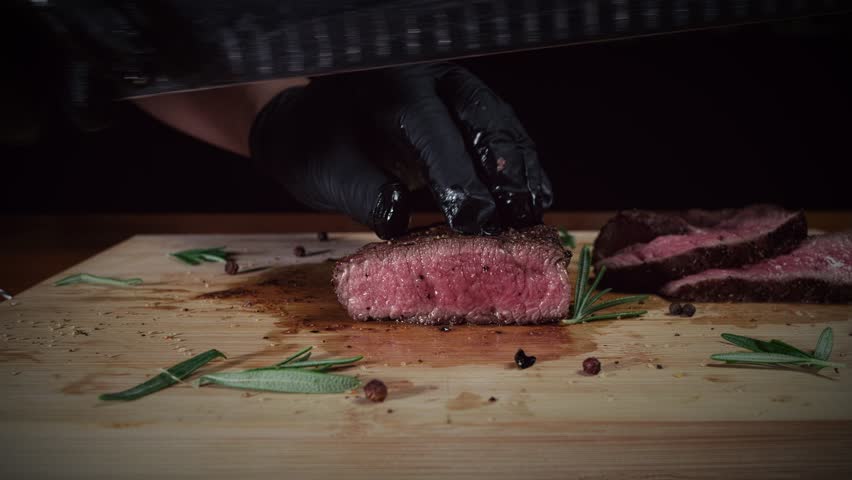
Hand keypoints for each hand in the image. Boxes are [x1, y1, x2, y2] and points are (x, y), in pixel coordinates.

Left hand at [249, 63, 551, 238]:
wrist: (314, 125)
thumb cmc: (317, 148)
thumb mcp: (326, 171)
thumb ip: (362, 191)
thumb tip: (397, 218)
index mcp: (390, 87)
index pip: (431, 128)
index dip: (455, 174)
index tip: (473, 217)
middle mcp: (429, 80)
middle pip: (479, 116)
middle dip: (503, 168)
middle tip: (518, 213)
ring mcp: (453, 91)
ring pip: (499, 122)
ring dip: (520, 169)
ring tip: (533, 211)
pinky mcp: (467, 111)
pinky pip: (502, 132)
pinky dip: (520, 165)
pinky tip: (534, 196)